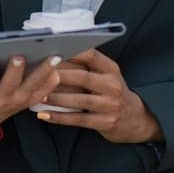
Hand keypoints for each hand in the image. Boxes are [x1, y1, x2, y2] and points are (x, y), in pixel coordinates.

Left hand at [0, 53, 61, 135]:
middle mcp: (6, 97)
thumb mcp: (24, 100)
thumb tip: (57, 72)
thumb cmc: (2, 103)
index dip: (48, 72)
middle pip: (13, 84)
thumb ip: (40, 87)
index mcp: (22, 97)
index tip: (56, 57)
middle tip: (20, 57)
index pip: (38, 85)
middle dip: (18, 71)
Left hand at [36, 48, 161, 143]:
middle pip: (83, 78)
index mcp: (111, 69)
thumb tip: (54, 58)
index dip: (72, 52)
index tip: (52, 50)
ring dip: (56, 98)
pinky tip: (44, 115)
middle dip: (59, 76)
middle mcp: (113, 85)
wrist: (135, 120)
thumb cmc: (113, 93)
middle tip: (39, 75)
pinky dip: (60, 117)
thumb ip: (87, 67)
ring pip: (79, 100)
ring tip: (38, 95)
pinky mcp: (105, 122)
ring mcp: (110, 105)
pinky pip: (79, 119)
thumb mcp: (107, 76)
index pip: (92, 55)